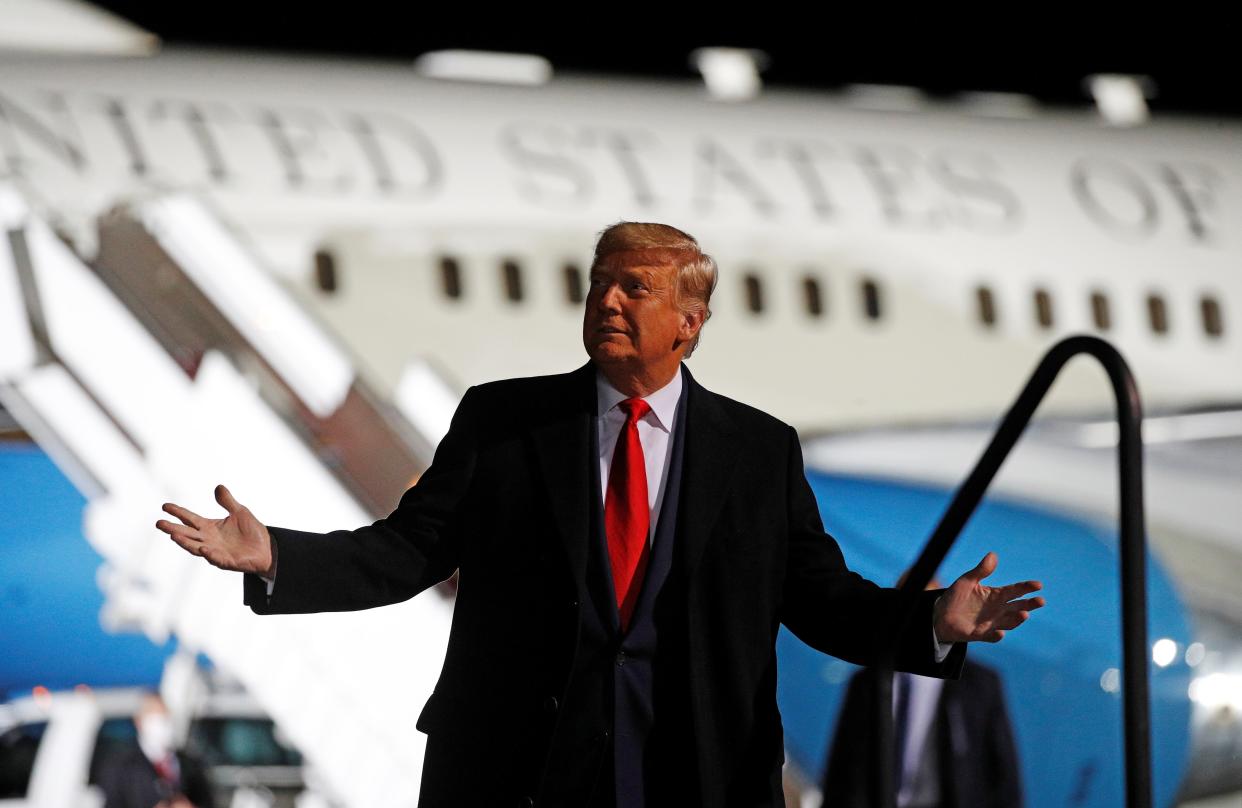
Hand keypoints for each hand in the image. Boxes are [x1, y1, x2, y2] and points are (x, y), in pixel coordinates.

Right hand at [156, 485, 273, 575]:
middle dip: (173, 529)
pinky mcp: (227, 561)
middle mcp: (209, 540)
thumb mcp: (240, 512)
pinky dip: (210, 554)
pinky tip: (204, 549)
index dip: (178, 512)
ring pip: (196, 547)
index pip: (190, 519)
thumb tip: (218, 487)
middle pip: (187, 534)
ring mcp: (216, 551)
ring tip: (173, 535)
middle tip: (159, 523)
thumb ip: (227, 501)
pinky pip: (216, 558)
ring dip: (185, 543)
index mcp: (210, 527)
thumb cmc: (251, 531)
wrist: (267, 548)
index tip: (165, 506)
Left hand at [933, 552, 1043, 642]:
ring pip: (1008, 622)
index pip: (1014, 590)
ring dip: (1016, 619)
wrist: (940, 615)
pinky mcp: (979, 634)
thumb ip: (981, 570)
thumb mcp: (967, 581)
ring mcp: (990, 623)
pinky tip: (1000, 633)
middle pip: (1017, 607)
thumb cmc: (956, 597)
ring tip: (1024, 614)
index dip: (1026, 587)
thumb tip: (993, 555)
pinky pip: (990, 636)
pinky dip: (995, 636)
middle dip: (1029, 604)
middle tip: (1040, 601)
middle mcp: (997, 610)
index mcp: (996, 595)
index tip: (1038, 585)